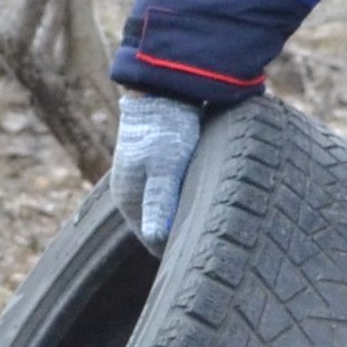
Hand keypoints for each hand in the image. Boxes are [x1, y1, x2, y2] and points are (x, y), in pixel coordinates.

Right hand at [108, 92, 201, 248]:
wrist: (163, 86)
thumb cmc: (164, 128)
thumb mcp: (164, 166)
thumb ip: (160, 201)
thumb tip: (155, 238)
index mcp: (130, 200)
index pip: (153, 243)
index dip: (175, 254)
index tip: (206, 260)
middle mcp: (134, 193)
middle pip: (160, 229)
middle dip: (181, 240)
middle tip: (216, 248)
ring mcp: (145, 179)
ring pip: (168, 211)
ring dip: (186, 220)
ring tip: (216, 229)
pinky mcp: (159, 166)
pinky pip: (174, 195)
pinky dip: (188, 202)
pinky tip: (208, 203)